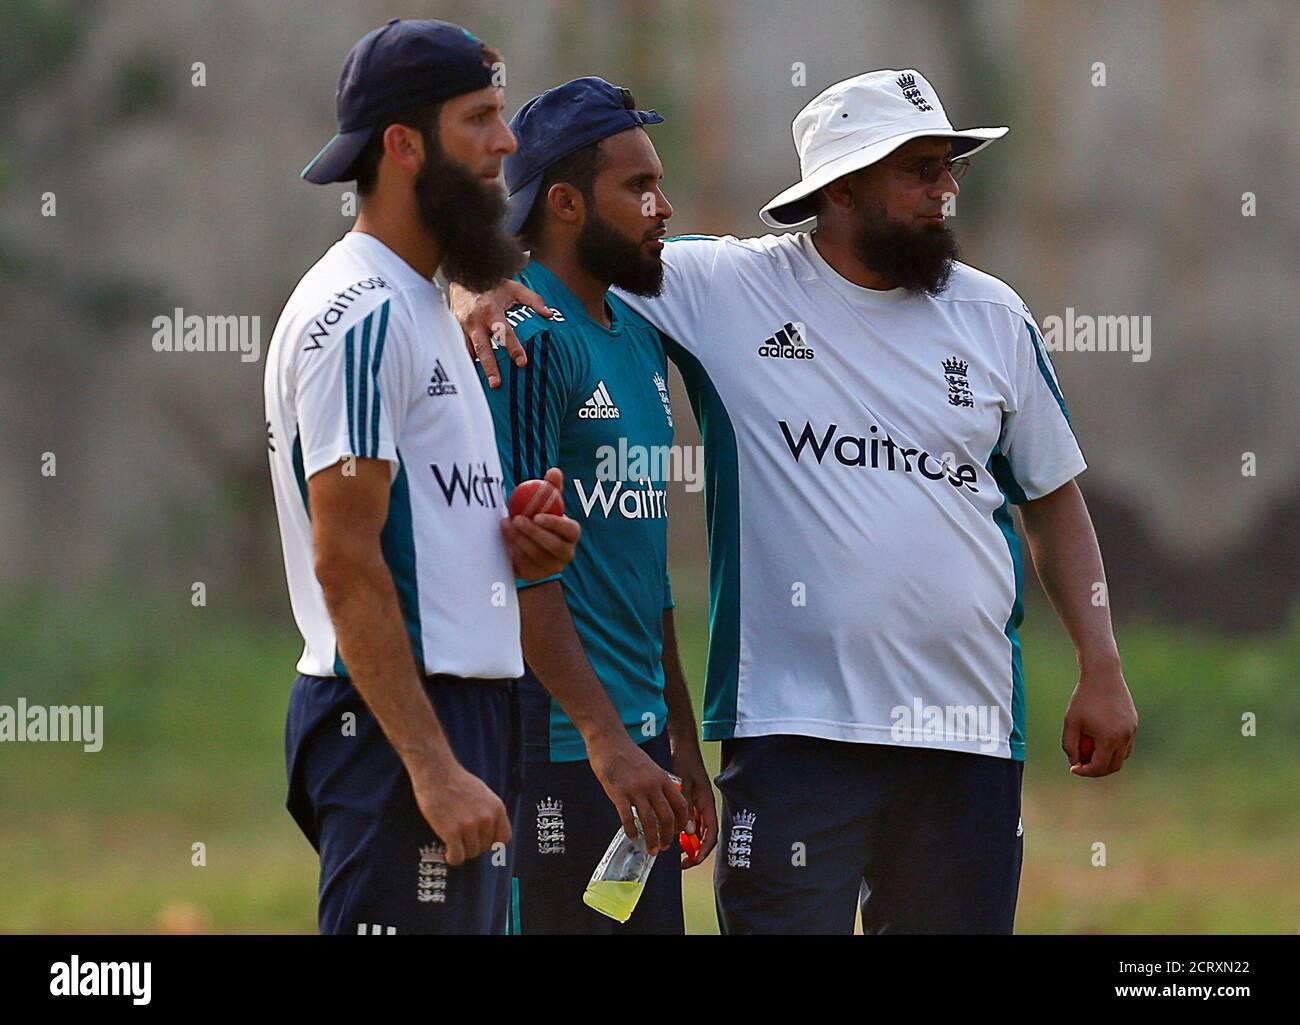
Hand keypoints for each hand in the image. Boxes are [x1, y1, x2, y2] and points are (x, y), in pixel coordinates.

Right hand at [410, 760, 511, 866]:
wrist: (436, 772)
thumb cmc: (457, 781)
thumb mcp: (483, 793)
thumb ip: (489, 812)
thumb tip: (490, 831)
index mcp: (497, 808)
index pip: (504, 838)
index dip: (491, 842)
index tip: (480, 841)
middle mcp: (487, 818)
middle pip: (485, 847)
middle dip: (473, 845)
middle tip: (461, 839)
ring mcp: (470, 825)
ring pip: (471, 853)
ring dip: (461, 850)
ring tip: (452, 842)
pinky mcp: (452, 831)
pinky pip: (457, 857)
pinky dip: (452, 858)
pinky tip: (447, 853)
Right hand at [450, 279, 551, 387]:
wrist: (464, 274)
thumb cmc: (492, 283)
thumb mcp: (514, 287)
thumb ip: (533, 300)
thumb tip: (549, 314)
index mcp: (491, 310)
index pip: (504, 332)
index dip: (513, 347)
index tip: (522, 362)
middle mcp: (475, 319)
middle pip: (483, 348)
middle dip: (490, 367)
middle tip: (497, 383)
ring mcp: (463, 325)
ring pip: (469, 351)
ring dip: (476, 368)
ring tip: (483, 385)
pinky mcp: (455, 328)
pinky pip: (461, 348)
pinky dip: (467, 360)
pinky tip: (472, 373)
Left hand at [501, 468, 579, 578]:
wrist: (526, 542)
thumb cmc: (539, 517)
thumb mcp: (545, 503)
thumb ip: (551, 488)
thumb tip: (554, 471)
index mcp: (571, 534)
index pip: (570, 530)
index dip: (555, 524)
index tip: (537, 515)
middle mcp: (566, 553)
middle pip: (553, 546)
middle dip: (534, 533)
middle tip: (518, 519)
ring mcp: (551, 567)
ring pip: (536, 555)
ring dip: (519, 539)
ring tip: (506, 523)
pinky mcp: (535, 575)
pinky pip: (523, 564)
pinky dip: (513, 548)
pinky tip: (505, 535)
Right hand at [587, 732, 689, 855]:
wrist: (609, 741)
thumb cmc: (628, 754)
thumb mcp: (651, 768)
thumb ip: (658, 784)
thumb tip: (663, 804)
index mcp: (663, 779)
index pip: (680, 805)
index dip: (681, 823)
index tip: (677, 833)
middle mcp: (652, 785)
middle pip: (667, 817)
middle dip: (667, 836)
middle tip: (664, 847)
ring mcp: (636, 789)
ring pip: (650, 822)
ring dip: (652, 839)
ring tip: (651, 849)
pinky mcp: (619, 793)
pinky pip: (628, 818)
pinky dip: (631, 831)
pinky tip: (632, 836)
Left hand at [671, 742, 718, 868]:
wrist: (683, 747)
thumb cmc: (686, 763)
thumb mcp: (684, 786)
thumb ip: (686, 809)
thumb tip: (687, 833)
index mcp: (707, 803)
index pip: (711, 832)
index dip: (704, 849)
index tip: (694, 859)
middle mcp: (704, 806)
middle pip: (705, 835)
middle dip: (696, 850)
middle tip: (683, 862)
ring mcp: (698, 804)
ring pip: (697, 830)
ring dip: (689, 843)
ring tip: (676, 851)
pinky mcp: (690, 801)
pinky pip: (689, 821)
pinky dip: (682, 831)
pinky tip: (671, 835)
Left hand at [1062, 660, 1137, 776]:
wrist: (1103, 675)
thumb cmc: (1084, 698)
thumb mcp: (1071, 722)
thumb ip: (1070, 745)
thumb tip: (1075, 763)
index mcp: (1109, 739)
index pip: (1099, 767)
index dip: (1085, 771)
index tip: (1074, 768)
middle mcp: (1124, 737)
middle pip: (1113, 766)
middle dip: (1097, 769)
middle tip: (1082, 764)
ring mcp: (1131, 730)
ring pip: (1121, 756)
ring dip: (1107, 759)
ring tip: (1089, 751)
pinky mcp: (1134, 723)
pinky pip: (1126, 744)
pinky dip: (1114, 747)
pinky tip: (1099, 739)